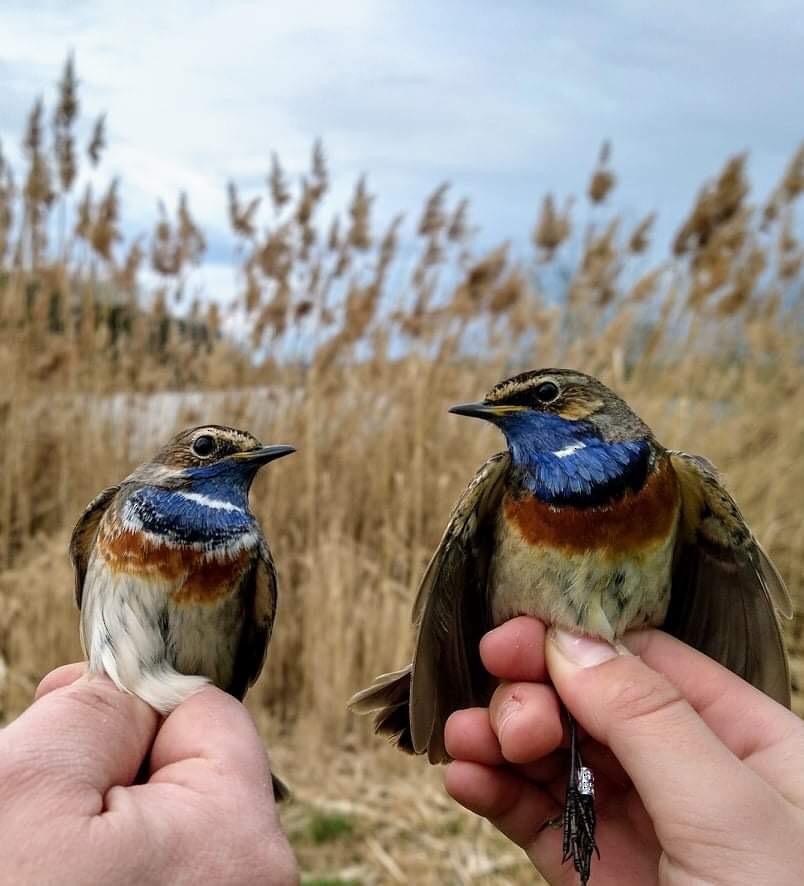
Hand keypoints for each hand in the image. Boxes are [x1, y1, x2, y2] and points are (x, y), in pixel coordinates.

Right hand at [0, 664, 297, 885]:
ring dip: (95, 822)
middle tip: (38, 800)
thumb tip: (130, 687)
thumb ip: (99, 709)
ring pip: (159, 824)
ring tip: (34, 855)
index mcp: (237, 837)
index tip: (69, 713)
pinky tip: (48, 874)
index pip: (208, 714)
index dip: (135, 702)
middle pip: (185, 771)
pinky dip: (100, 864)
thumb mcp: (28, 783)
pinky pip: (149, 870)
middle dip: (109, 766)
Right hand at [444, 617, 803, 885]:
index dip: (574, 642)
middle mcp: (686, 774)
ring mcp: (637, 827)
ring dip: (500, 741)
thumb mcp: (732, 812)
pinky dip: (495, 793)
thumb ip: (649, 718)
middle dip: (535, 698)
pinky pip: (538, 819)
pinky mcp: (594, 876)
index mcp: (746, 741)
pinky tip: (464, 779)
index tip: (511, 637)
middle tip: (508, 722)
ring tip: (466, 743)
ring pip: (555, 757)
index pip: (646, 662)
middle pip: (589, 703)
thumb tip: (567, 638)